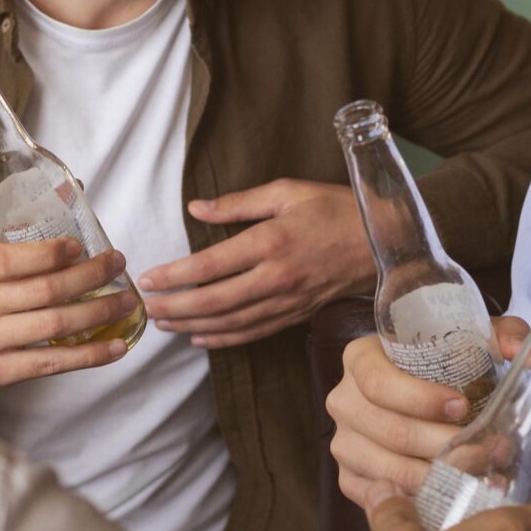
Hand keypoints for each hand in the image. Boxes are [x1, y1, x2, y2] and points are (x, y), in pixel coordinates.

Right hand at [0, 215, 139, 404]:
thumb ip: (8, 217)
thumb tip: (66, 190)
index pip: (13, 260)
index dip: (52, 253)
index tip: (82, 246)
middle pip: (43, 292)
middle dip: (89, 277)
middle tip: (117, 264)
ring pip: (52, 327)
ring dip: (98, 313)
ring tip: (126, 301)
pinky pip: (50, 365)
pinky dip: (89, 356)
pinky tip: (115, 346)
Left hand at [137, 180, 370, 348]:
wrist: (383, 242)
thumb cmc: (336, 209)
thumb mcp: (287, 192)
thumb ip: (238, 204)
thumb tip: (196, 208)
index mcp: (270, 242)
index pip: (209, 266)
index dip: (174, 276)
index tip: (148, 278)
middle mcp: (276, 277)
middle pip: (213, 302)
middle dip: (174, 308)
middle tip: (146, 308)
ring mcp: (286, 301)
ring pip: (230, 323)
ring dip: (192, 326)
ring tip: (164, 324)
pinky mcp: (295, 315)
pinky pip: (253, 333)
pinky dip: (223, 339)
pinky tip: (200, 339)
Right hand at [328, 315, 530, 507]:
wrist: (425, 390)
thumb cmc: (447, 364)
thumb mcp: (474, 341)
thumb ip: (505, 338)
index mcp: (360, 359)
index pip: (379, 383)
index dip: (420, 398)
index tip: (462, 407)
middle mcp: (344, 401)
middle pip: (390, 431)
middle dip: (445, 445)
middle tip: (491, 448)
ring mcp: (344, 444)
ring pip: (389, 470)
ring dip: (440, 477)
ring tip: (484, 473)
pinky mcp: (351, 479)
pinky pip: (382, 498)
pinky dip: (420, 501)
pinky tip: (456, 496)